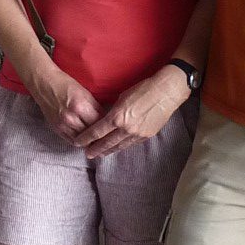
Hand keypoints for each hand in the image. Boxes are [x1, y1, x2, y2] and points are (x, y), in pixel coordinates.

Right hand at [31, 68, 104, 143]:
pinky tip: (83, 139)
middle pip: (91, 133)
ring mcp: (63, 124)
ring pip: (81, 140)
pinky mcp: (56, 128)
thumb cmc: (65, 84)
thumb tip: (104, 118)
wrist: (44, 83)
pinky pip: (70, 140)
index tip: (110, 127)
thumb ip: (95, 107)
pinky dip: (78, 141)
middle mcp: (72, 118)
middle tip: (105, 136)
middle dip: (99, 135)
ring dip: (88, 140)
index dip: (106, 125)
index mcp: (81, 106)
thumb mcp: (84, 92)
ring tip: (95, 140)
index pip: (99, 123)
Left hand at [73, 67, 187, 157]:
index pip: (97, 132)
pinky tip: (117, 148)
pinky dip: (121, 147)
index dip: (86, 138)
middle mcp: (125, 128)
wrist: (165, 93)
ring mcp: (137, 134)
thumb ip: (113, 111)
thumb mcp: (122, 97)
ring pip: (118, 146)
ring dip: (108, 151)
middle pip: (106, 143)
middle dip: (95, 149)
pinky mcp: (146, 136)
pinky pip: (130, 144)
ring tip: (100, 154)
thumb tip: (106, 119)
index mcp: (117, 117)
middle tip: (87, 154)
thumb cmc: (142, 89)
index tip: (78, 142)